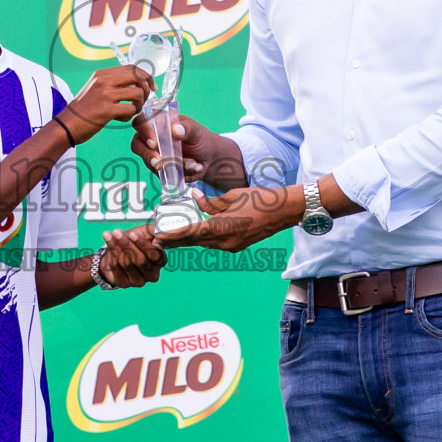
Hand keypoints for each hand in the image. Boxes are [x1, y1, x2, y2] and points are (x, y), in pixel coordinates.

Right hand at [60, 65, 153, 143]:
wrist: (66, 125)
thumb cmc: (83, 110)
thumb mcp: (96, 89)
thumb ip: (113, 83)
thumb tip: (136, 84)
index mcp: (102, 74)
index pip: (132, 68)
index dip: (146, 76)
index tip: (151, 87)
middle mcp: (104, 80)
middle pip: (138, 76)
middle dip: (147, 88)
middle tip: (143, 100)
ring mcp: (105, 95)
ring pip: (137, 93)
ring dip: (138, 105)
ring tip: (130, 111)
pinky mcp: (106, 110)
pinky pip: (130, 110)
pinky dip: (129, 116)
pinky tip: (120, 118)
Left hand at [99, 226, 165, 287]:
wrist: (117, 252)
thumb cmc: (133, 241)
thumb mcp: (144, 232)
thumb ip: (154, 230)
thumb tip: (160, 230)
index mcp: (160, 261)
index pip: (154, 254)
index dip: (142, 244)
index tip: (132, 234)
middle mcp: (152, 274)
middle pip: (140, 261)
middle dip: (127, 245)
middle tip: (117, 233)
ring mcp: (139, 281)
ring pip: (127, 264)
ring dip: (116, 248)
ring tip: (109, 236)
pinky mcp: (125, 284)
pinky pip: (116, 268)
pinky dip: (111, 255)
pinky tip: (108, 246)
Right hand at [130, 111, 238, 184]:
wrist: (209, 158)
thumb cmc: (200, 139)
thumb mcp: (197, 131)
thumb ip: (187, 128)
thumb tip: (176, 129)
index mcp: (157, 124)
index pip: (140, 123)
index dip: (143, 131)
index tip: (154, 142)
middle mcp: (152, 140)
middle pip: (137, 146)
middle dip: (148, 155)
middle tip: (160, 163)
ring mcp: (154, 156)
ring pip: (151, 163)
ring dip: (171, 165)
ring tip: (191, 163)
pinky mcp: (161, 170)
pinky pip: (163, 175)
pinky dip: (178, 173)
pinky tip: (192, 168)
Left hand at [153, 185, 302, 252]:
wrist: (284, 212)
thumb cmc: (260, 199)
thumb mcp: (232, 195)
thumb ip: (210, 201)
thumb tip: (194, 198)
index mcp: (223, 227)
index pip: (192, 232)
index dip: (174, 235)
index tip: (158, 237)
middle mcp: (226, 241)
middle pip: (195, 242)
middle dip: (175, 241)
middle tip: (157, 240)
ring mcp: (232, 246)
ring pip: (204, 243)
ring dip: (188, 240)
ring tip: (170, 238)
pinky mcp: (237, 246)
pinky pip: (214, 243)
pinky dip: (201, 239)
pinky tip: (193, 234)